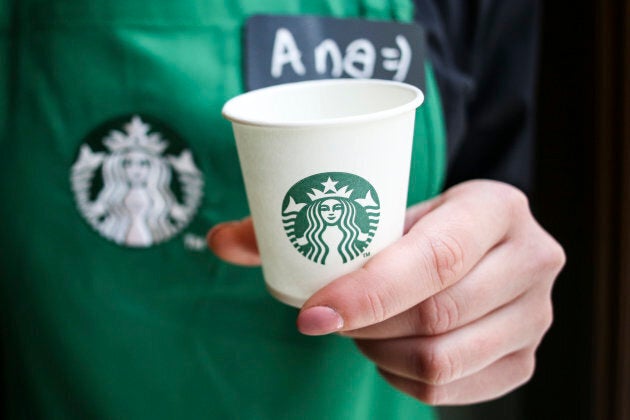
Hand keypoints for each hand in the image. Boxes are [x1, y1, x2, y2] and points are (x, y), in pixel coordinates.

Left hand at [207, 180, 564, 404]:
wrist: (474, 239)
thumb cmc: (413, 221)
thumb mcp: (373, 206)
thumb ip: (295, 224)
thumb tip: (218, 241)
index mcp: (497, 207)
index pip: (434, 259)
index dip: (368, 292)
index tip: (311, 314)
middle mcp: (531, 259)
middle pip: (436, 315)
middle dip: (365, 326)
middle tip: (326, 318)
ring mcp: (536, 316)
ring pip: (441, 359)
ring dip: (381, 353)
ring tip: (357, 330)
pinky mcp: (525, 359)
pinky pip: (452, 391)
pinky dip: (403, 379)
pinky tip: (385, 352)